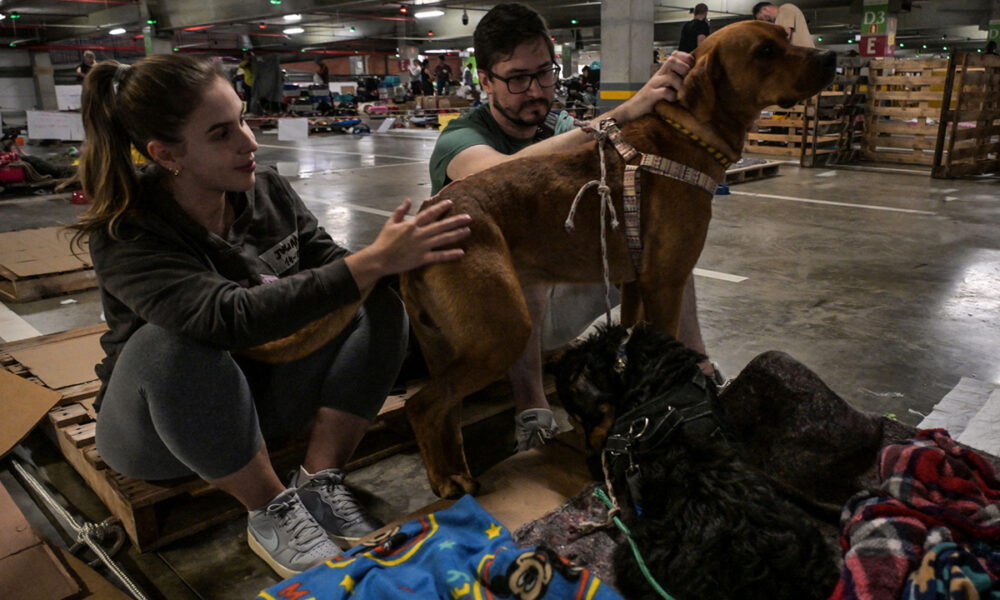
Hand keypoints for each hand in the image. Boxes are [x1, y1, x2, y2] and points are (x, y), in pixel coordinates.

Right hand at [345, 199, 470, 291]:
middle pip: (441, 225)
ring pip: (443, 239)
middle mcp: (419, 234)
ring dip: (456, 234)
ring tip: (468, 231)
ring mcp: (421, 246)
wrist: (379, 259)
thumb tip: (409, 200)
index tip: (451, 202)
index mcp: (411, 225)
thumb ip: (400, 211)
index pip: (429, 213)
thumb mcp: (390, 223)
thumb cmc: (384, 241)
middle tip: (469, 217)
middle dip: (456, 221)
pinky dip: (450, 254)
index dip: (440, 207)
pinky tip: (461, 252)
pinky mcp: (422, 258)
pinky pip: (439, 256)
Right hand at [606, 51, 694, 122]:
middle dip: (684, 68)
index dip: (686, 58)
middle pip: (672, 60)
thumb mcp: (664, 88)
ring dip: (679, 85)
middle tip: (687, 80)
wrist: (631, 111)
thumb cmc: (651, 101)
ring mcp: (653, 85)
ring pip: (670, 76)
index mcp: (662, 72)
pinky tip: (672, 101)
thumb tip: (693, 79)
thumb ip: (675, 82)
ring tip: (681, 94)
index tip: (692, 67)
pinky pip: (664, 92)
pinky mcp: (650, 96)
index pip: (675, 55)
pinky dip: (671, 97)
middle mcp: (658, 76)